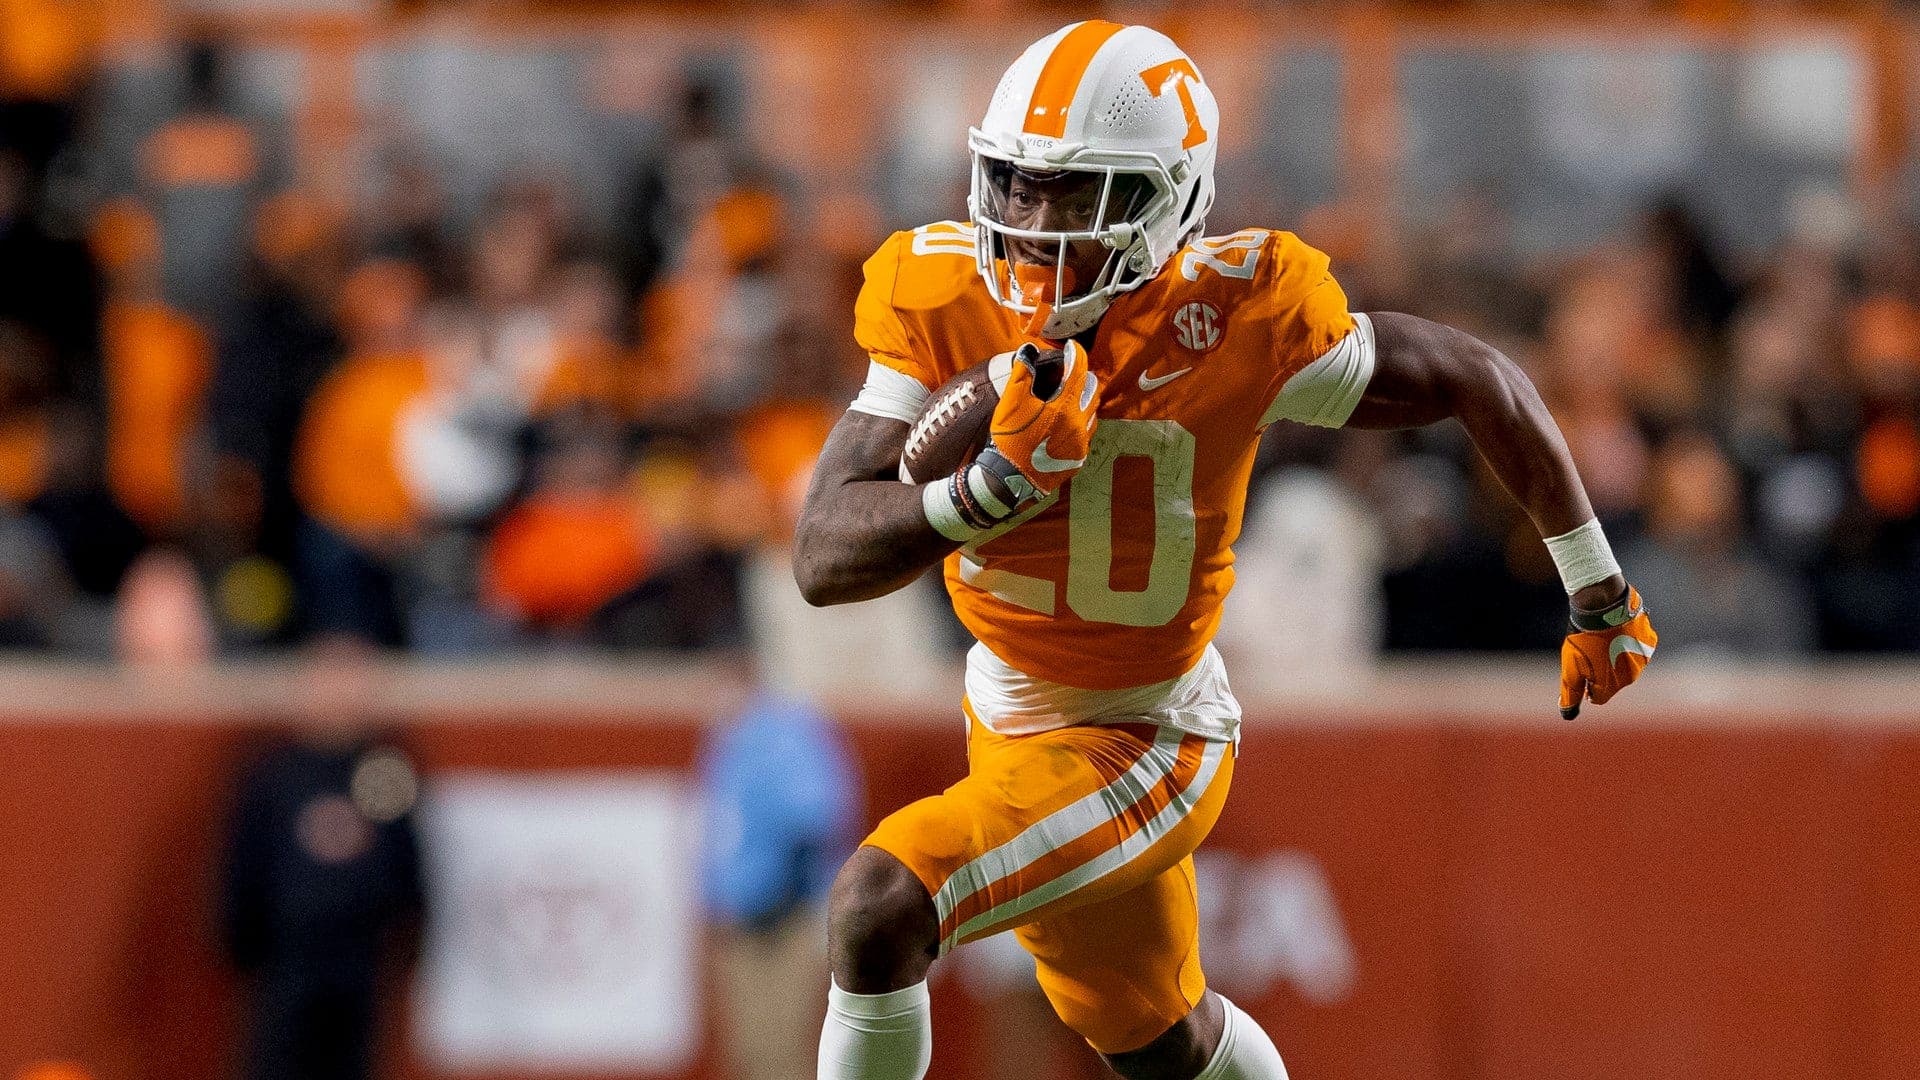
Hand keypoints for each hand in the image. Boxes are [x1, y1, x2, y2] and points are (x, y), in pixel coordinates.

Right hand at [987, 340, 1099, 493]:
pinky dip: (1080, 425)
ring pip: (1093, 415)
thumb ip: (1022, 374)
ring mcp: (1082, 445)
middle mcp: (1080, 425)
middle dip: (1084, 378)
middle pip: (1092, 392)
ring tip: (1070, 399)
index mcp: (1065, 408)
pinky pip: (1086, 436)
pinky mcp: (1078, 459)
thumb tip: (1029, 351)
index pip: (1078, 372)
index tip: (1072, 347)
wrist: (1009, 479)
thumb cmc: (1009, 439)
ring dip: (1084, 403)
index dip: (1076, 355)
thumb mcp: (1010, 403)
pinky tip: (1066, 425)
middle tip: (1072, 373)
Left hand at [1559, 585, 1656, 718]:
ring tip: (1605, 639)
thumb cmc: (1583, 638)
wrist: (1602, 604)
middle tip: (1592, 651)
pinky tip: (1618, 630)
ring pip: (1627, 664)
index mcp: (1611, 686)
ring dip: (1617, 656)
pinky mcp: (1650, 641)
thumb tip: (1567, 715)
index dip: (1587, 686)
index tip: (1582, 670)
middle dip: (1602, 670)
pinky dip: (1629, 641)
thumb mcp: (1570, 668)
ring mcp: (1643, 658)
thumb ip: (1571, 693)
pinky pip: (1638, 646)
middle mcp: (1631, 677)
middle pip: (1613, 681)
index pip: (1597, 697)